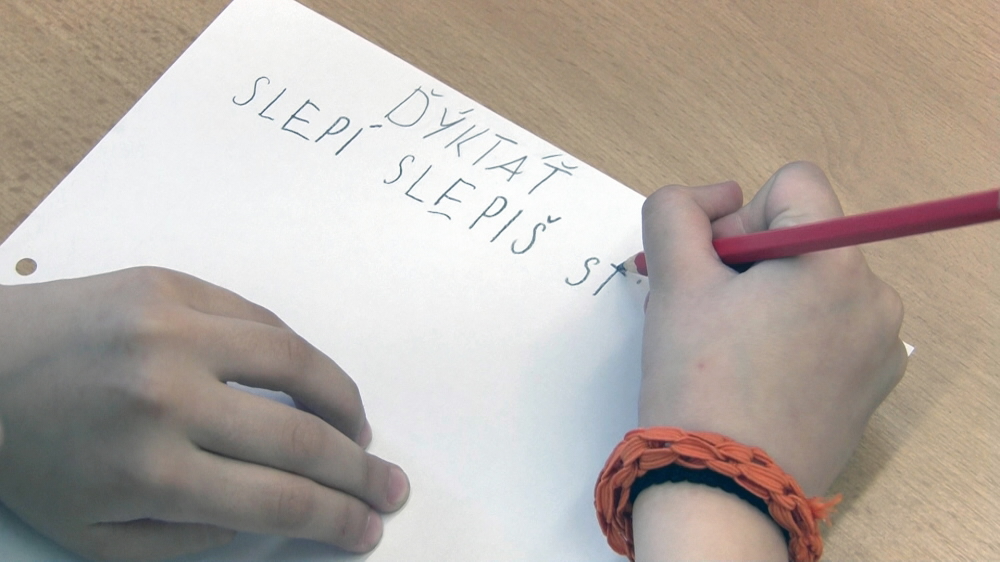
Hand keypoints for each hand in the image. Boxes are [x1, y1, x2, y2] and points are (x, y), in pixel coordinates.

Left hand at [0, 267, 408, 559]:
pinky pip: (259, 319)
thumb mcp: (97, 534)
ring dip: (345, 402)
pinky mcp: (169, 284)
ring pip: (296, 361)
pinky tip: (310, 383)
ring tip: (360, 432)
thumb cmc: (30, 458)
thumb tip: (278, 518)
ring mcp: (171, 327)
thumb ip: (193, 539)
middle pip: (301, 437)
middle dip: (360, 472)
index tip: (367, 529)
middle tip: (391, 488)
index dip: (336, 520)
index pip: (277, 501)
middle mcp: (168, 392)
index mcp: (148, 467)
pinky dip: (298, 356)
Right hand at [639, 162, 906, 496]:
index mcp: (834, 260)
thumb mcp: (673, 282)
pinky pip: (832, 326)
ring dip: (771, 298)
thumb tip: (713, 197)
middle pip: (805, 234)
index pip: (792, 184)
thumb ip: (676, 212)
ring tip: (733, 349)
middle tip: (711, 314)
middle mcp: (875, 295)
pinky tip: (762, 374)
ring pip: (815, 282)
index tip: (714, 268)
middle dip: (751, 262)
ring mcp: (880, 342)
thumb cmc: (699, 382)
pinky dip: (795, 334)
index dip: (740, 215)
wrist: (725, 488)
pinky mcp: (873, 380)